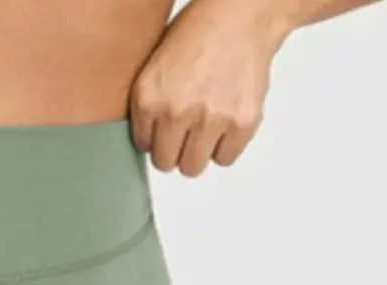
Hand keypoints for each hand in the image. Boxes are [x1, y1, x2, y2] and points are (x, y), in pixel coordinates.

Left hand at [130, 0, 291, 176]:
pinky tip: (226, 118)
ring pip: (193, 167)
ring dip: (198, 151)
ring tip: (207, 123)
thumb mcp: (157, 62)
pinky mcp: (241, 124)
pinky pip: (225, 158)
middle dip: (175, 148)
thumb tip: (149, 142)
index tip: (167, 122)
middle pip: (166, 163)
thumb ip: (150, 103)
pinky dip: (226, 144)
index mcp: (148, 97)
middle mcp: (176, 112)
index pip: (144, 145)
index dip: (157, 134)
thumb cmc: (200, 31)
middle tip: (187, 127)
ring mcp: (210, 120)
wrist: (243, 12)